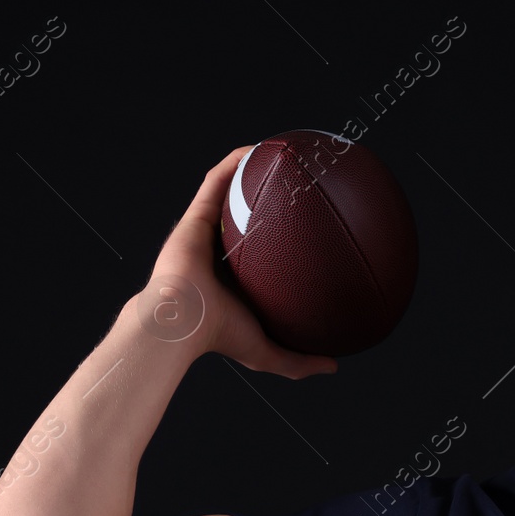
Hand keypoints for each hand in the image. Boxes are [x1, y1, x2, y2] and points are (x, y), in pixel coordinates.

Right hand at [137, 145, 337, 378]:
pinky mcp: (194, 216)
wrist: (180, 321)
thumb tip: (334, 367)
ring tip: (282, 154)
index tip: (306, 230)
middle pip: (245, 218)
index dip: (279, 240)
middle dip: (269, 198)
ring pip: (229, 192)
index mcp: (231, 280)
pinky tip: (261, 148)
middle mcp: (217, 252)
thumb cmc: (219, 337)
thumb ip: (299, 361)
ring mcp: (203, 232)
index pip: (258, 255)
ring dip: (252, 169)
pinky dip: (236, 161)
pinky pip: (217, 179)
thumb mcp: (268, 352)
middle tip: (299, 185)